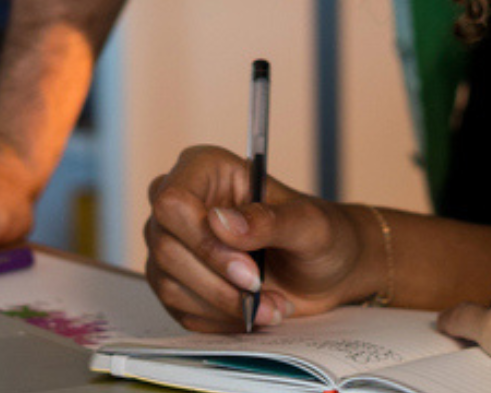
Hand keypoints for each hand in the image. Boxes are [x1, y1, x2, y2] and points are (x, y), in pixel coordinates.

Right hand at [144, 145, 368, 331]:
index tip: (248, 268)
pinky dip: (219, 321)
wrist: (324, 271)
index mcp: (207, 169)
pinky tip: (252, 312)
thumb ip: (268, 220)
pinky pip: (180, 310)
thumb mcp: (307, 224)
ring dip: (223, 305)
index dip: (203, 240)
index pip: (173, 201)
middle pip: (166, 245)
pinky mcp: (177, 282)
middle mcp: (183, 202)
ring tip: (269, 305)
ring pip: (168, 283)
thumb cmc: (319, 234)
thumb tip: (221, 223)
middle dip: (218, 280)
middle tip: (261, 289)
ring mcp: (174, 243)